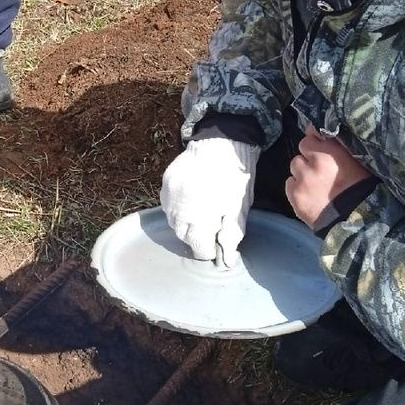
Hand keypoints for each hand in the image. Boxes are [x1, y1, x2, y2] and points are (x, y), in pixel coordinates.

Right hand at [160, 136, 259, 265]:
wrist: (223, 143)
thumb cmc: (235, 178)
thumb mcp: (239, 209)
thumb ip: (231, 236)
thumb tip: (226, 261)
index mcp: (200, 217)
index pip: (198, 247)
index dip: (209, 249)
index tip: (217, 246)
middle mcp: (179, 208)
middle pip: (183, 235)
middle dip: (197, 237)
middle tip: (210, 231)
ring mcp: (169, 194)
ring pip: (173, 221)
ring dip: (186, 224)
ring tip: (201, 215)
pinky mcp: (166, 182)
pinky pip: (168, 204)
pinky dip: (178, 209)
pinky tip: (191, 202)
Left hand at [285, 127, 371, 227]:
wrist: (356, 221)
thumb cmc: (361, 190)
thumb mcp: (355, 162)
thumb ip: (337, 147)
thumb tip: (319, 133)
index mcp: (331, 153)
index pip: (311, 136)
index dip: (316, 143)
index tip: (320, 149)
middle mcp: (314, 164)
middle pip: (302, 150)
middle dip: (309, 157)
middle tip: (320, 169)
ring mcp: (302, 180)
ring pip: (294, 166)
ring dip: (302, 172)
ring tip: (315, 183)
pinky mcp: (294, 195)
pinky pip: (289, 183)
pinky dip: (296, 187)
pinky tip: (309, 194)